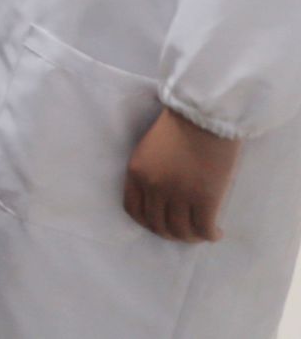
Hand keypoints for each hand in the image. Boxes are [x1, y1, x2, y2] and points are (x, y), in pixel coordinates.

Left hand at [124, 105, 240, 241]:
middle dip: (171, 233)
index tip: (160, 224)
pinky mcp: (205, 199)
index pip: (133, 210)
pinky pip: (204, 229)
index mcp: (137, 172)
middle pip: (157, 225)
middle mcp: (154, 187)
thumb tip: (161, 196)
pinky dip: (210, 235)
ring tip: (201, 233)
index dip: (147, 222)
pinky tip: (216, 232)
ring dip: (191, 237)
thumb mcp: (151, 147)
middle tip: (185, 232)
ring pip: (181, 231)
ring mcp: (179, 195)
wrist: (204, 114)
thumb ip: (151, 171)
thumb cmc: (180, 125)